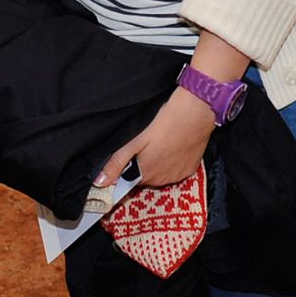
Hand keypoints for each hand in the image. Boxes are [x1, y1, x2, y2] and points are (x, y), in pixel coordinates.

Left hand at [95, 89, 216, 187]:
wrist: (195, 114)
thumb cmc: (163, 123)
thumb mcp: (134, 141)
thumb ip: (117, 163)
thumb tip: (100, 182)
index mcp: (146, 174)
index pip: (128, 181)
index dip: (125, 169)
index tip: (129, 156)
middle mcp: (163, 180)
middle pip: (145, 177)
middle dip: (141, 164)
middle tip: (143, 145)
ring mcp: (179, 176)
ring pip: (160, 174)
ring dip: (156, 164)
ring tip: (158, 144)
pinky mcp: (191, 170)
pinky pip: (175, 171)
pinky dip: (171, 163)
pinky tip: (171, 147)